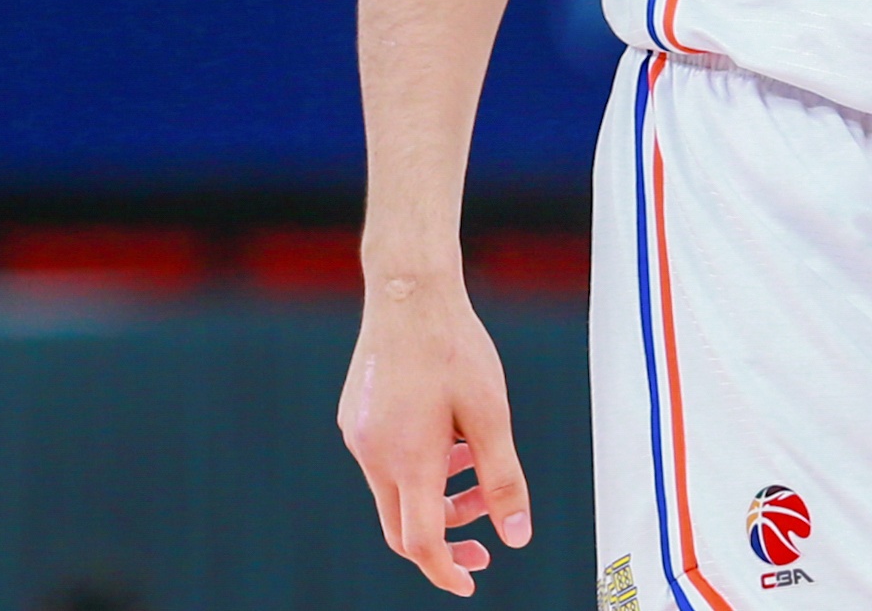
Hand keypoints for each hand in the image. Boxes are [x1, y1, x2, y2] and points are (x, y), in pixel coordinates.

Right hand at [339, 269, 532, 594]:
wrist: (408, 290)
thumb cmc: (455, 347)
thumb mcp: (491, 414)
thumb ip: (503, 479)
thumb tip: (517, 537)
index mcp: (409, 460)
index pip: (421, 543)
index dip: (446, 571)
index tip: (473, 581)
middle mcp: (373, 455)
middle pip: (402, 527)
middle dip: (445, 540)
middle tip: (485, 537)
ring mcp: (358, 436)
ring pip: (395, 492)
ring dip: (437, 496)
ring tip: (476, 462)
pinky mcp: (354, 418)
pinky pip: (385, 461)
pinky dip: (419, 466)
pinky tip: (448, 433)